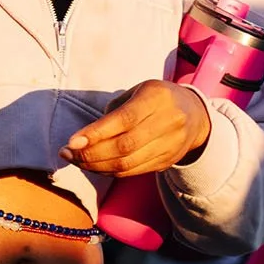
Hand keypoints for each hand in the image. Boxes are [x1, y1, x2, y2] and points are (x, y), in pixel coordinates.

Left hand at [63, 81, 211, 177]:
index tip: (72, 142)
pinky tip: (94, 166)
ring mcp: (170, 144)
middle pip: (125, 146)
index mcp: (157, 98)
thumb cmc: (156, 99)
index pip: (124, 120)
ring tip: (76, 160)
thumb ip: (114, 110)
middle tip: (67, 153)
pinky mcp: (167, 161)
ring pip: (128, 164)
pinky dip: (109, 171)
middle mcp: (168, 122)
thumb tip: (85, 137)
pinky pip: (133, 171)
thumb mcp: (138, 91)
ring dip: (96, 166)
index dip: (96, 133)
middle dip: (91, 154)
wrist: (195, 114)